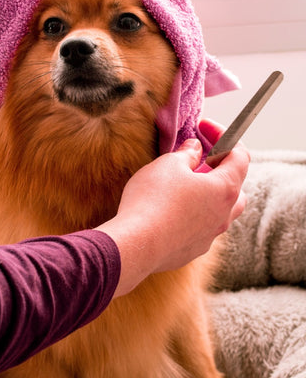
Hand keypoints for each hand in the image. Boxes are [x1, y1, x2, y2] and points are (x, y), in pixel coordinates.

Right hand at [96, 119, 249, 296]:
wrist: (137, 243)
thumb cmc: (153, 200)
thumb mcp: (169, 164)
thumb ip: (187, 154)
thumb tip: (195, 148)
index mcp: (225, 188)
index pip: (239, 156)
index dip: (223, 136)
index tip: (204, 128)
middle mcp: (224, 214)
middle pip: (235, 186)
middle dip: (219, 168)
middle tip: (198, 160)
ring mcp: (210, 235)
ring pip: (220, 210)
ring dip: (207, 194)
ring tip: (184, 186)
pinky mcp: (193, 249)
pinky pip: (201, 227)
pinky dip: (193, 215)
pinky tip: (170, 210)